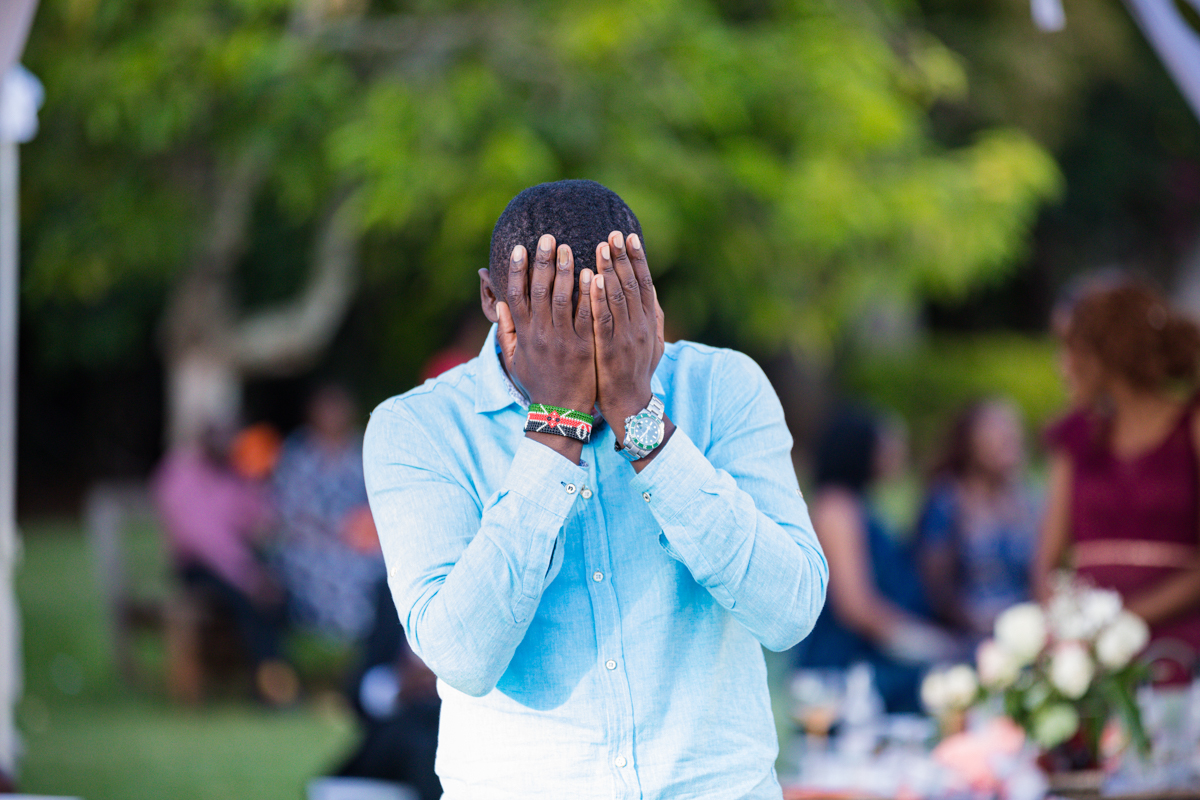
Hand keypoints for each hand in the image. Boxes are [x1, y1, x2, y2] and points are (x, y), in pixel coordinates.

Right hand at [496, 234, 595, 458]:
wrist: (560, 412)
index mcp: (524, 334)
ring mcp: (563, 341)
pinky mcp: (584, 347)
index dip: (517, 271)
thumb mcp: (516, 359)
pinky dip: (588, 295)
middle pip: (538, 291)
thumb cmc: (538, 383)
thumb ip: (508, 331)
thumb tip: (499, 303)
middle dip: (542, 262)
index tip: (520, 248)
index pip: (516, 296)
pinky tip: (592, 274)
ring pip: (561, 300)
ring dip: (564, 271)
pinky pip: (586, 316)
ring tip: (569, 247)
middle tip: (548, 237)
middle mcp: (541, 335)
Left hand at [590, 231, 670, 456]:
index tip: (628, 237)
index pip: (644, 283)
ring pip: (618, 298)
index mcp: (649, 322)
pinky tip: (590, 279)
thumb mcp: (652, 343)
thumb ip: (652, 317)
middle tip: (613, 233)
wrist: (630, 404)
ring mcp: (626, 338)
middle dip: (622, 257)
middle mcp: (641, 326)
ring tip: (601, 247)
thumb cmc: (637, 372)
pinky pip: (602, 319)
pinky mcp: (609, 349)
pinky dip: (598, 298)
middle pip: (631, 284)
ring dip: (609, 270)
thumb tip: (651, 291)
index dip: (637, 259)